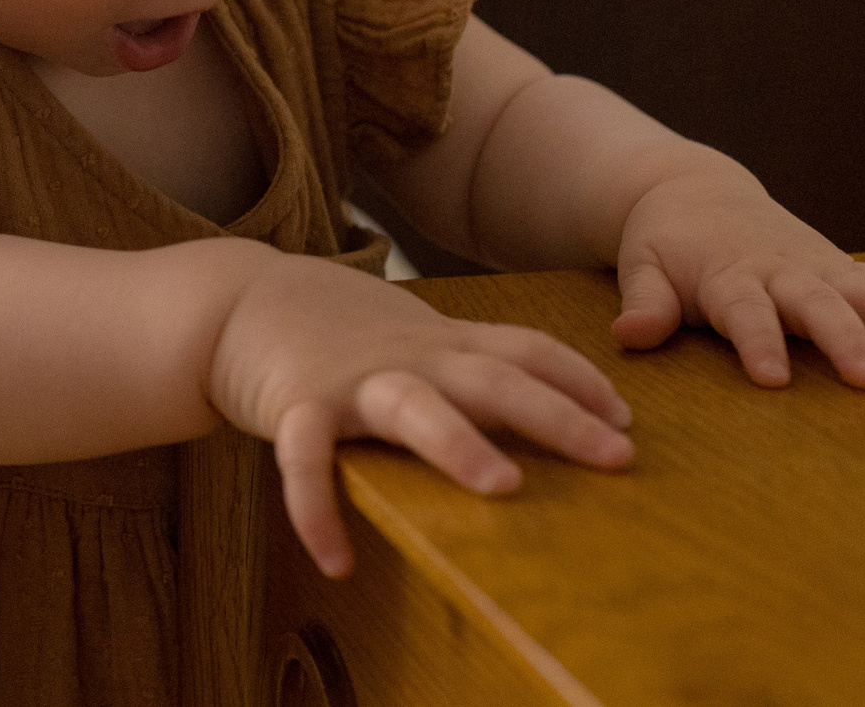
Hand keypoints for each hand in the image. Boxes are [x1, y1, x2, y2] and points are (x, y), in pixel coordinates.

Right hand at [209, 255, 632, 577]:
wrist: (240, 300)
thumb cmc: (339, 330)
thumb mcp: (413, 335)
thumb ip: (469, 363)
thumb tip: (550, 409)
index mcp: (440, 342)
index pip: (524, 348)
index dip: (578, 378)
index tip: (625, 417)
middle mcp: (408, 358)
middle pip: (492, 378)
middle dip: (557, 415)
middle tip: (616, 456)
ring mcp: (352, 382)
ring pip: (413, 407)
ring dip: (458, 442)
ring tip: (502, 485)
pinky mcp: (296, 406)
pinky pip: (305, 460)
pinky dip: (317, 509)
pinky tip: (337, 562)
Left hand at [610, 164, 864, 387]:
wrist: (694, 192)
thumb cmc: (665, 244)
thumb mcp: (642, 267)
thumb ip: (644, 303)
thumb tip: (629, 337)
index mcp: (731, 277)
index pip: (745, 314)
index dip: (756, 343)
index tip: (772, 379)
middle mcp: (786, 272)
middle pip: (821, 307)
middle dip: (848, 341)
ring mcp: (826, 270)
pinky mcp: (850, 271)